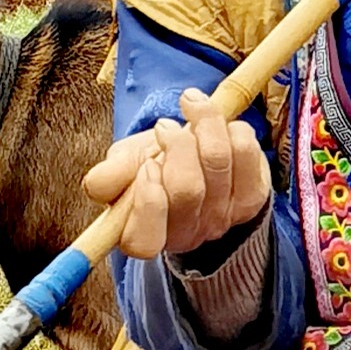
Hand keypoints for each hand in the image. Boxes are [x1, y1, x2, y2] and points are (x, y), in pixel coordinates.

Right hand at [82, 89, 272, 261]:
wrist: (197, 159)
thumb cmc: (154, 164)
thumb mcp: (125, 167)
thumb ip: (109, 176)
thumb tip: (98, 185)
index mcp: (146, 234)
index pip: (144, 240)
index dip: (147, 201)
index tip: (147, 165)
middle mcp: (187, 234)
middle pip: (186, 191)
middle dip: (176, 145)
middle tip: (166, 127)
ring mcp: (223, 218)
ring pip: (217, 162)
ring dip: (203, 124)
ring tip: (192, 108)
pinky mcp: (252, 197)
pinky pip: (247, 152)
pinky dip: (232, 128)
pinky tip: (221, 125)